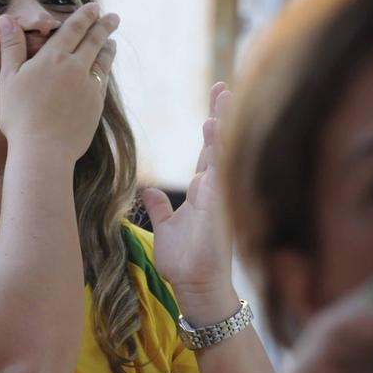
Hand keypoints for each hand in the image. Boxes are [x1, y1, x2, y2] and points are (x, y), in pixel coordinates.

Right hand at [0, 2, 118, 161]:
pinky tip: (104, 70)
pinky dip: (105, 70)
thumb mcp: (9, 78)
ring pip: (103, 60)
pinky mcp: (96, 105)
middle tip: (113, 16)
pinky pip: (103, 81)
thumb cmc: (19, 115)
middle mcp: (75, 68)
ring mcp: (89, 87)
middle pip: (94, 40)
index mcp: (53, 58)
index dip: (85, 16)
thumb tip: (6, 18)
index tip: (94, 7)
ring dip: (108, 47)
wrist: (43, 150)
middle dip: (104, 26)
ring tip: (112, 41)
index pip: (73, 29)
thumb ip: (11, 46)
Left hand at [142, 82, 236, 321]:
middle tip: (223, 85)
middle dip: (222, 114)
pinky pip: (218, 171)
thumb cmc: (185, 262)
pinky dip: (217, 150)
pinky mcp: (218, 206)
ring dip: (222, 125)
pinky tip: (216, 128)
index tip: (217, 99)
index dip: (213, 125)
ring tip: (222, 97)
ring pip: (222, 152)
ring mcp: (219, 196)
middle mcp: (214, 188)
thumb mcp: (165, 228)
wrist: (196, 287)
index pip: (209, 149)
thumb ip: (160, 207)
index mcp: (203, 191)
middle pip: (220, 143)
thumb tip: (149, 190)